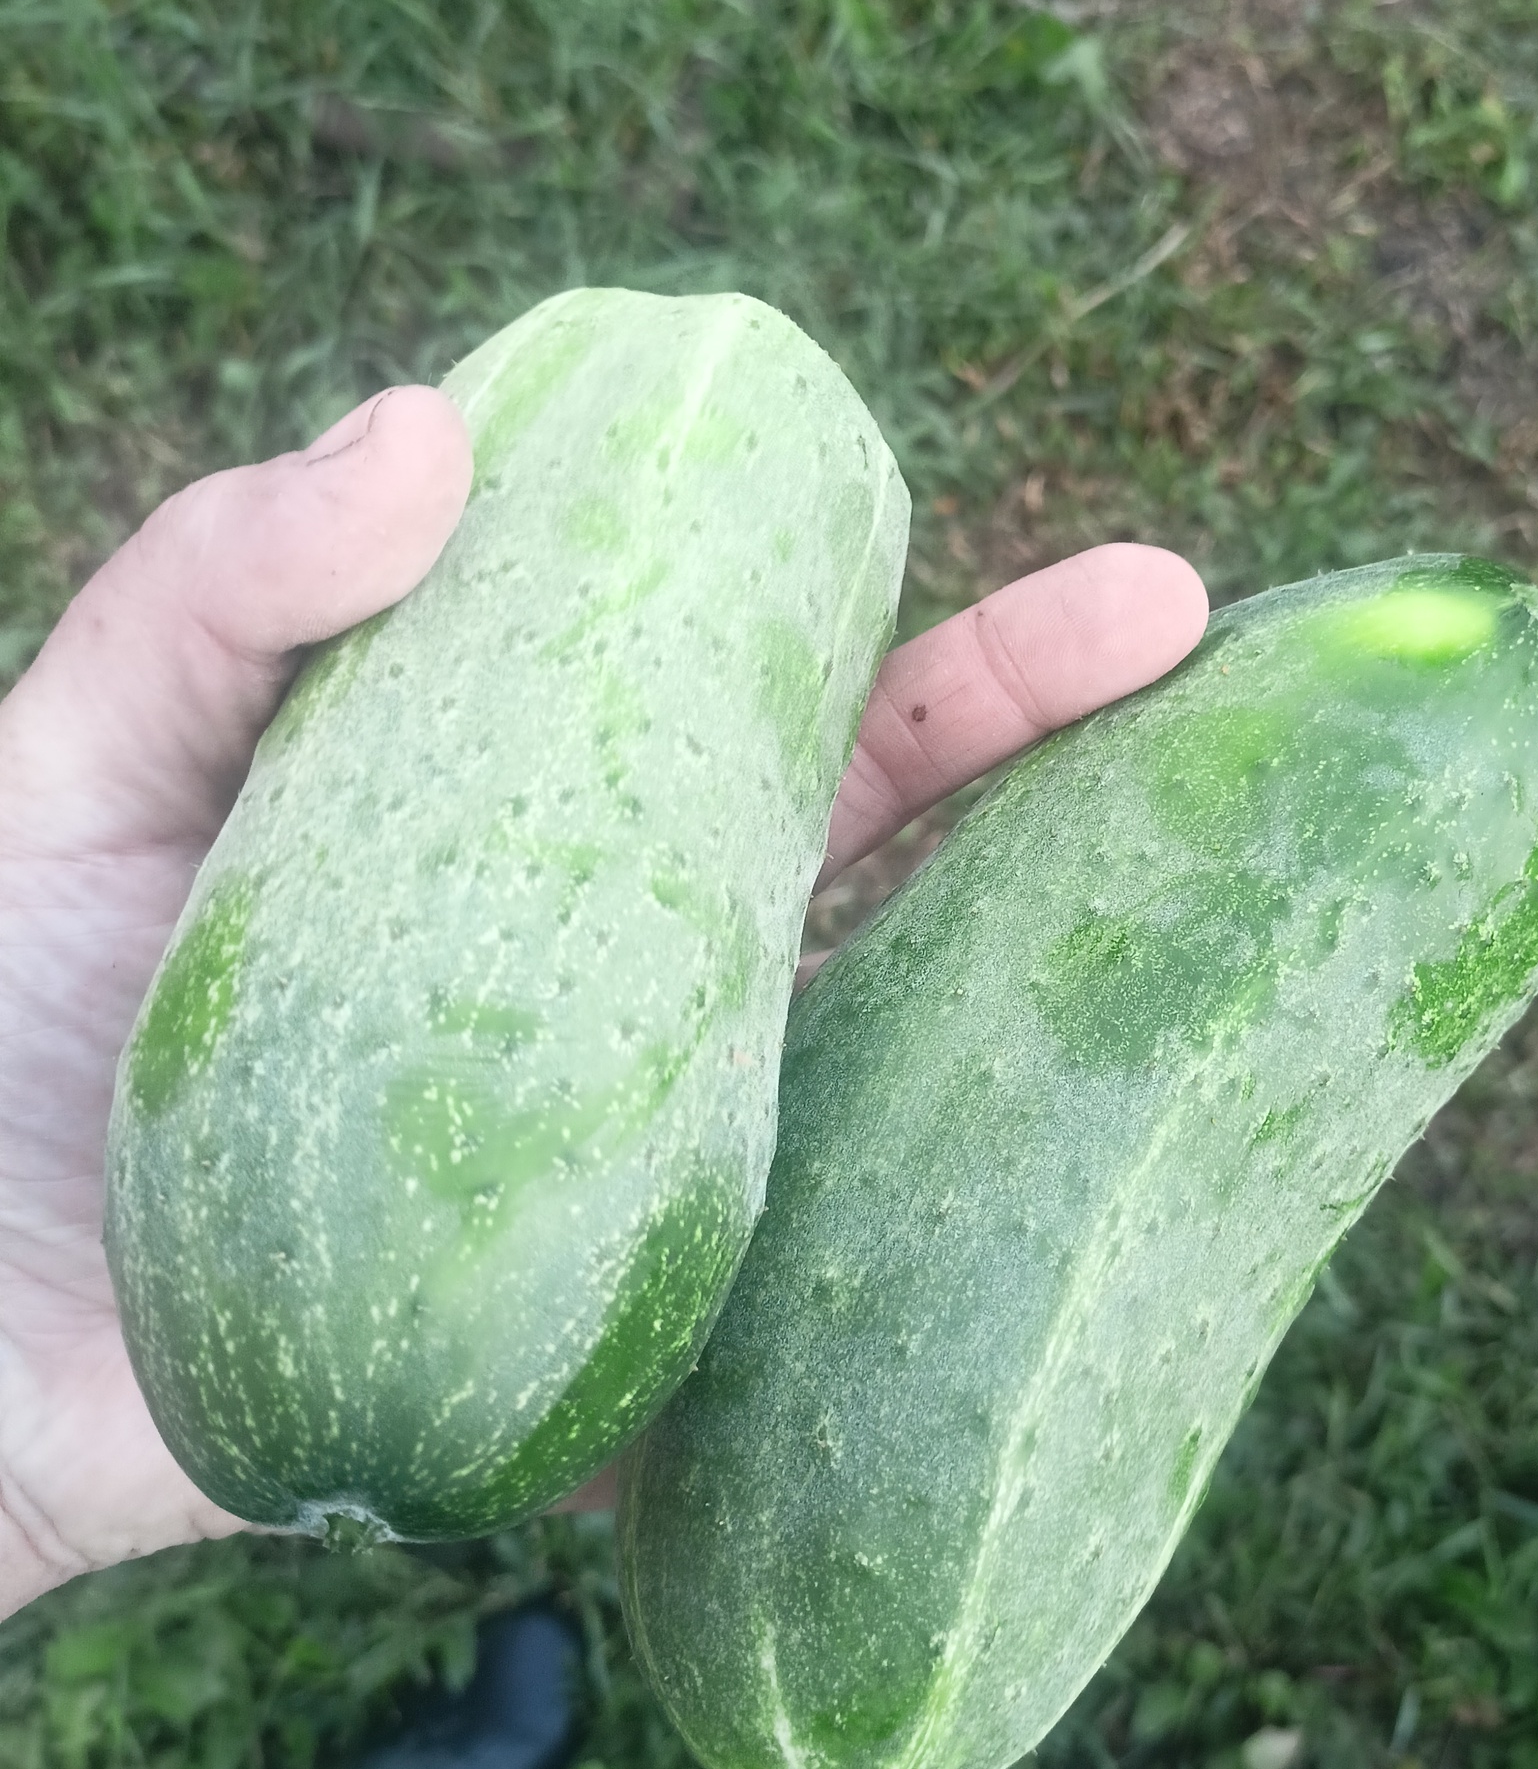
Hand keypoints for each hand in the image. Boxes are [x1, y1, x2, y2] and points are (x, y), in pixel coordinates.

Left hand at [0, 386, 1206, 1619]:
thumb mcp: (82, 755)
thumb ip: (217, 586)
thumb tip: (440, 420)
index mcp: (549, 833)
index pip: (783, 722)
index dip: (946, 650)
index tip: (1104, 586)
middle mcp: (630, 993)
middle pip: (885, 874)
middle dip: (1057, 766)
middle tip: (1188, 640)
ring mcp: (637, 1169)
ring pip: (880, 1080)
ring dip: (1033, 1013)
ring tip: (1195, 928)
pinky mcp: (606, 1348)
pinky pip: (785, 1321)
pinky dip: (903, 1282)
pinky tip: (1048, 1209)